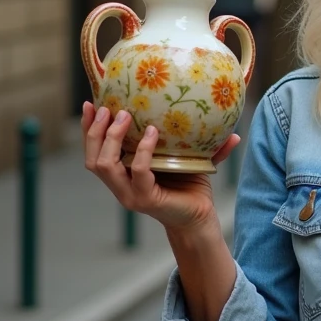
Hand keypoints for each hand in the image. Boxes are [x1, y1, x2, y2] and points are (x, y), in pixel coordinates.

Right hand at [83, 102, 239, 232]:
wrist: (199, 216)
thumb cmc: (191, 185)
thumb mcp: (188, 157)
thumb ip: (203, 141)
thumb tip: (233, 128)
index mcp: (123, 172)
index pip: (94, 150)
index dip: (88, 128)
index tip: (89, 103)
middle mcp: (120, 184)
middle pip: (92, 158)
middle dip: (95, 131)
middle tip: (107, 108)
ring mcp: (129, 193)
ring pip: (104, 165)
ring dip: (112, 138)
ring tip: (125, 116)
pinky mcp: (144, 199)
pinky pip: (138, 171)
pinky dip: (143, 150)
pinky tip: (153, 133)